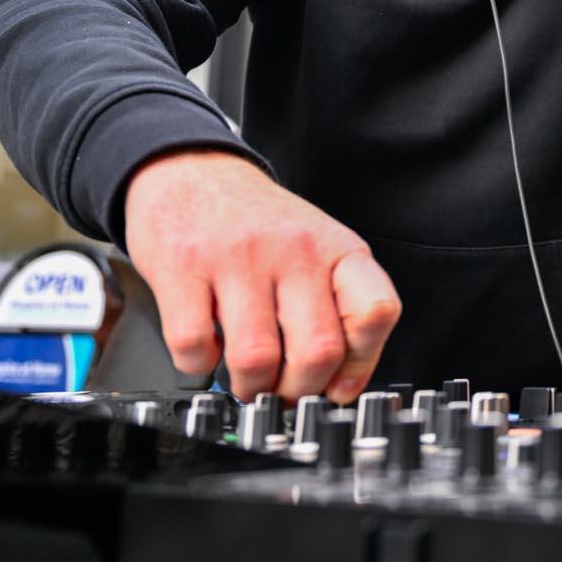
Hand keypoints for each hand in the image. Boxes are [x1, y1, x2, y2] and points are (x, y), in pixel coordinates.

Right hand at [122, 151, 401, 403]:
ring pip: (256, 359)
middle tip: (283, 390)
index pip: (377, 312)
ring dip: (250, 386)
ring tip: (246, 378)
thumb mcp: (319, 251)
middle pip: (318, 351)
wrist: (194, 171)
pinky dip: (199, 365)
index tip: (338, 384)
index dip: (362, 362)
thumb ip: (339, 309)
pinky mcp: (184, 269)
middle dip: (299, 390)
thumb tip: (342, 387)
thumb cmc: (260, 224)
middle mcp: (295, 251)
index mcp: (338, 251)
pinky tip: (207, 347)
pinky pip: (195, 346)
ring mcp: (239, 259)